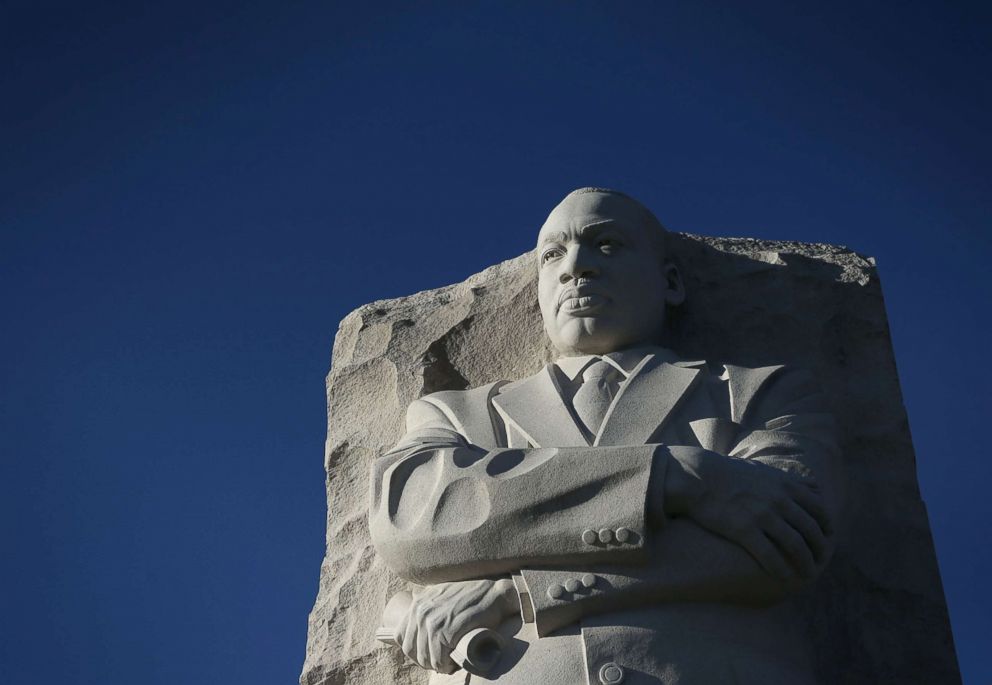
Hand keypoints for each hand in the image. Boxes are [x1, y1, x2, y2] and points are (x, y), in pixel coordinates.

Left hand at [392, 578, 517, 673]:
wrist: (494, 593)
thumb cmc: (470, 596)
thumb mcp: (441, 594)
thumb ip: (427, 602)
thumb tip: (416, 612)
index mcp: (417, 604)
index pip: (401, 637)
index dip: (414, 650)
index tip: (428, 653)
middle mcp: (421, 612)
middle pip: (411, 650)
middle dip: (425, 659)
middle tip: (441, 661)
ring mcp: (433, 622)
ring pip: (425, 657)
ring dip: (437, 665)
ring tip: (448, 663)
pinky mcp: (447, 631)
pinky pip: (438, 659)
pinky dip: (445, 666)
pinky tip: (453, 663)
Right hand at [664, 448, 831, 580]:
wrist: (698, 476)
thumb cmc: (729, 473)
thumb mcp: (764, 470)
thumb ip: (792, 480)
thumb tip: (817, 485)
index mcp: (785, 484)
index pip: (818, 508)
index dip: (827, 526)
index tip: (828, 538)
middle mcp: (779, 500)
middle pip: (810, 530)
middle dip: (820, 549)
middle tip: (821, 561)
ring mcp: (762, 515)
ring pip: (795, 545)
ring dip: (805, 563)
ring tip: (807, 574)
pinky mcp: (744, 529)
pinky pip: (769, 555)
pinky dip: (781, 570)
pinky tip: (784, 579)